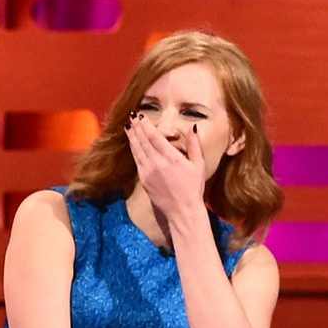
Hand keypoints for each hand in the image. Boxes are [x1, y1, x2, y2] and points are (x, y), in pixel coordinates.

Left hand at [126, 108, 208, 229]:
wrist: (182, 210)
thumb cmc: (193, 188)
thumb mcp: (199, 165)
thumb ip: (195, 145)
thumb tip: (193, 127)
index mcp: (172, 158)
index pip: (155, 137)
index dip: (147, 126)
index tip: (141, 116)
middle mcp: (158, 164)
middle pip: (144, 141)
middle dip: (137, 128)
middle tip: (131, 116)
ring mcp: (149, 172)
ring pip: (137, 150)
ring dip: (132, 137)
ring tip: (128, 126)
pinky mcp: (144, 180)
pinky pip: (137, 161)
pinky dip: (133, 150)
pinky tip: (132, 143)